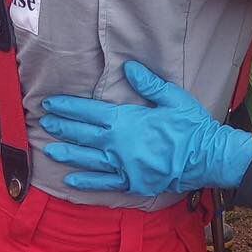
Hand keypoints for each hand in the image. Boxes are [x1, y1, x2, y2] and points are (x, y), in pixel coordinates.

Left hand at [40, 61, 251, 194]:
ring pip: (88, 159)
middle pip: (84, 135)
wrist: (207, 157)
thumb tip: (128, 68)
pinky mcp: (132, 183)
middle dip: (62, 128)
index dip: (68, 107)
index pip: (89, 112)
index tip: (51, 104)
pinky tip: (71, 181)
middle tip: (44, 123)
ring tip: (50, 149)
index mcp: (127, 121)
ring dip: (68, 153)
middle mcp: (119, 145)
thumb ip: (148, 84)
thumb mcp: (173, 98)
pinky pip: (104, 183)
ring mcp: (123, 166)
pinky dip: (86, 182)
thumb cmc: (191, 126)